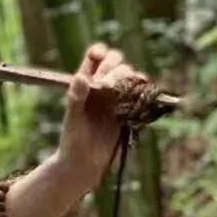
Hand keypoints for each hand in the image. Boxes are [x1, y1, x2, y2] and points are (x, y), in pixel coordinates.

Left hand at [58, 43, 147, 190]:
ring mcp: (118, 97)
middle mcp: (102, 86)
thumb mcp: (72, 120)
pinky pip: (142, 94)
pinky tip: (139, 97)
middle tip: (103, 86)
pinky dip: (143, 91)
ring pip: (131, 76)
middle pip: (116, 62)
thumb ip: (76, 98)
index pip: (95, 58)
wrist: (85, 165)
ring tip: (118, 92)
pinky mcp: (130, 109)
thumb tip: (81, 77)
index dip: (99, 52)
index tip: (99, 56)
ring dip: (129, 78)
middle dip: (113, 68)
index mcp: (85, 83)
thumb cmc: (72, 142)